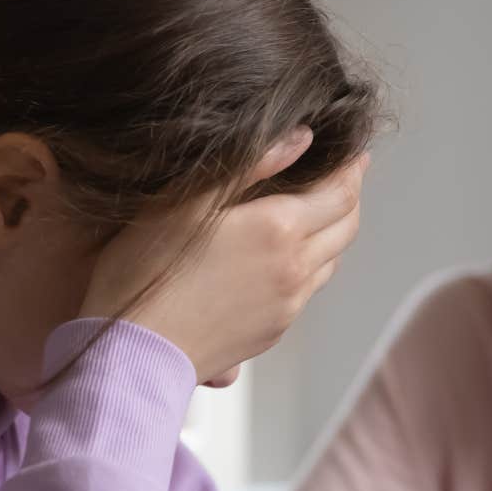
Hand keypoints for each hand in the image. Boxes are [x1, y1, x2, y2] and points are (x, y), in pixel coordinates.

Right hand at [80, 128, 367, 383]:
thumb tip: (302, 137)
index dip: (351, 169)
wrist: (136, 353)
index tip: (355, 153)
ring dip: (331, 234)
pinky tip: (284, 259)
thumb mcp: (186, 201)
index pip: (340, 193)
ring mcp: (287, 305)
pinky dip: (309, 267)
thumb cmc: (146, 272)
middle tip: (346, 177)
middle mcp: (294, 268)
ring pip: (330, 262)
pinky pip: (306, 292)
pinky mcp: (272, 332)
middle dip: (349, 198)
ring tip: (318, 214)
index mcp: (278, 229)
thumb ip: (248, 164)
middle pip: (346, 227)